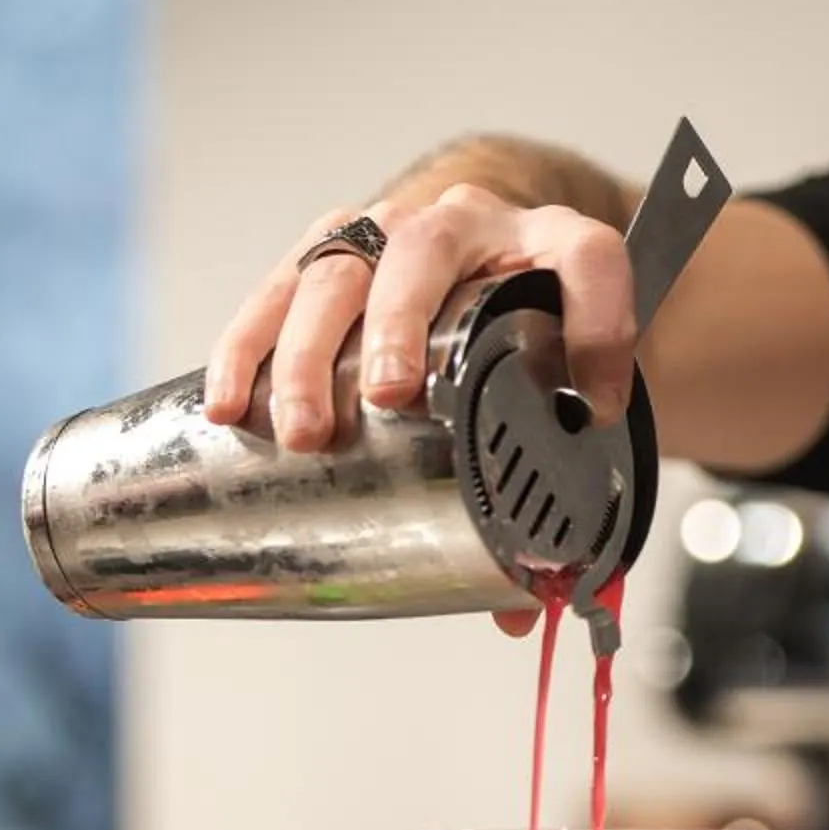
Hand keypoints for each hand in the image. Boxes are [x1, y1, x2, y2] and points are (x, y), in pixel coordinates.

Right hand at [202, 185, 637, 458]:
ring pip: (339, 266)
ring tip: (299, 430)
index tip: (592, 403)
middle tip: (384, 396)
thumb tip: (518, 608)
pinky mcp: (327, 250)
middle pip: (429, 247)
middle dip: (399, 323)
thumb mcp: (559, 386)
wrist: (490, 259)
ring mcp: (391, 228)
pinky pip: (277, 287)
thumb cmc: (528, 329)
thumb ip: (550, 488)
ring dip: (309, 350)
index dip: (599, 324)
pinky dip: (246, 344)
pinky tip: (229, 403)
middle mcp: (471, 221)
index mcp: (554, 246)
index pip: (589, 260)